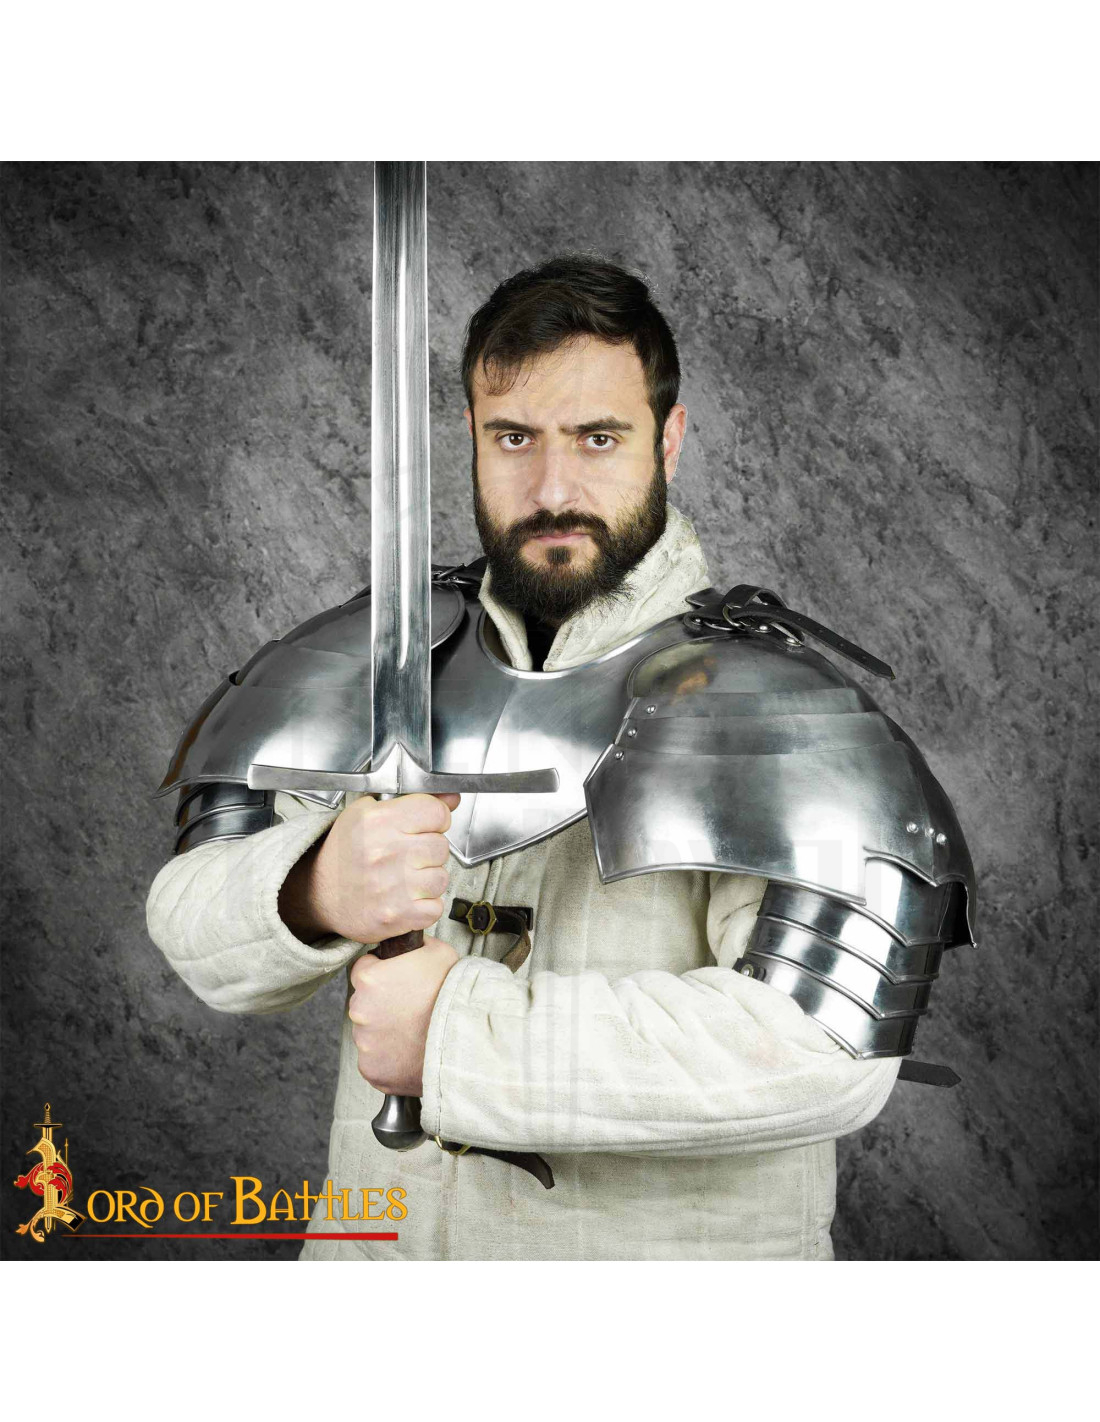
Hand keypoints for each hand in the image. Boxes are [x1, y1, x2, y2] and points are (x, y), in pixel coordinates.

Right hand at [279, 793, 458, 944]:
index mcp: (377, 822)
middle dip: (429, 851)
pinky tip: (407, 897)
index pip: (436, 813)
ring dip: (428, 879)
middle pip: (441, 846)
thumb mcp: (368, 813)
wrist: (318, 893)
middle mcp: (384, 853)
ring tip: (407, 877)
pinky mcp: (396, 916)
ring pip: (441, 878)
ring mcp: (391, 887)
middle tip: (409, 855)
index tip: (426, 826)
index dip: (436, 820)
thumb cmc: (345, 853)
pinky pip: (435, 908)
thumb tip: (452, 799)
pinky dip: (425, 906)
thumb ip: (414, 802)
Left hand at [348, 936, 458, 1094]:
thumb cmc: (453, 993)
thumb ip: (412, 945)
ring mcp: (365, 1043)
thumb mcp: (437, 951)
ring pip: (369, 1034)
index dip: (383, 974)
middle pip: (364, 1004)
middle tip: (412, 1010)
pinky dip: (390, 1059)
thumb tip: (407, 939)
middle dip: (382, 1006)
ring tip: (415, 1033)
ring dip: (386, 1033)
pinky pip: (375, 1062)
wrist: (469, 1036)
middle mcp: (360, 1011)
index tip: (400, 984)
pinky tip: (411, 1052)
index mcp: (369, 979)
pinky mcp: (373, 1070)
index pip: (363, 970)